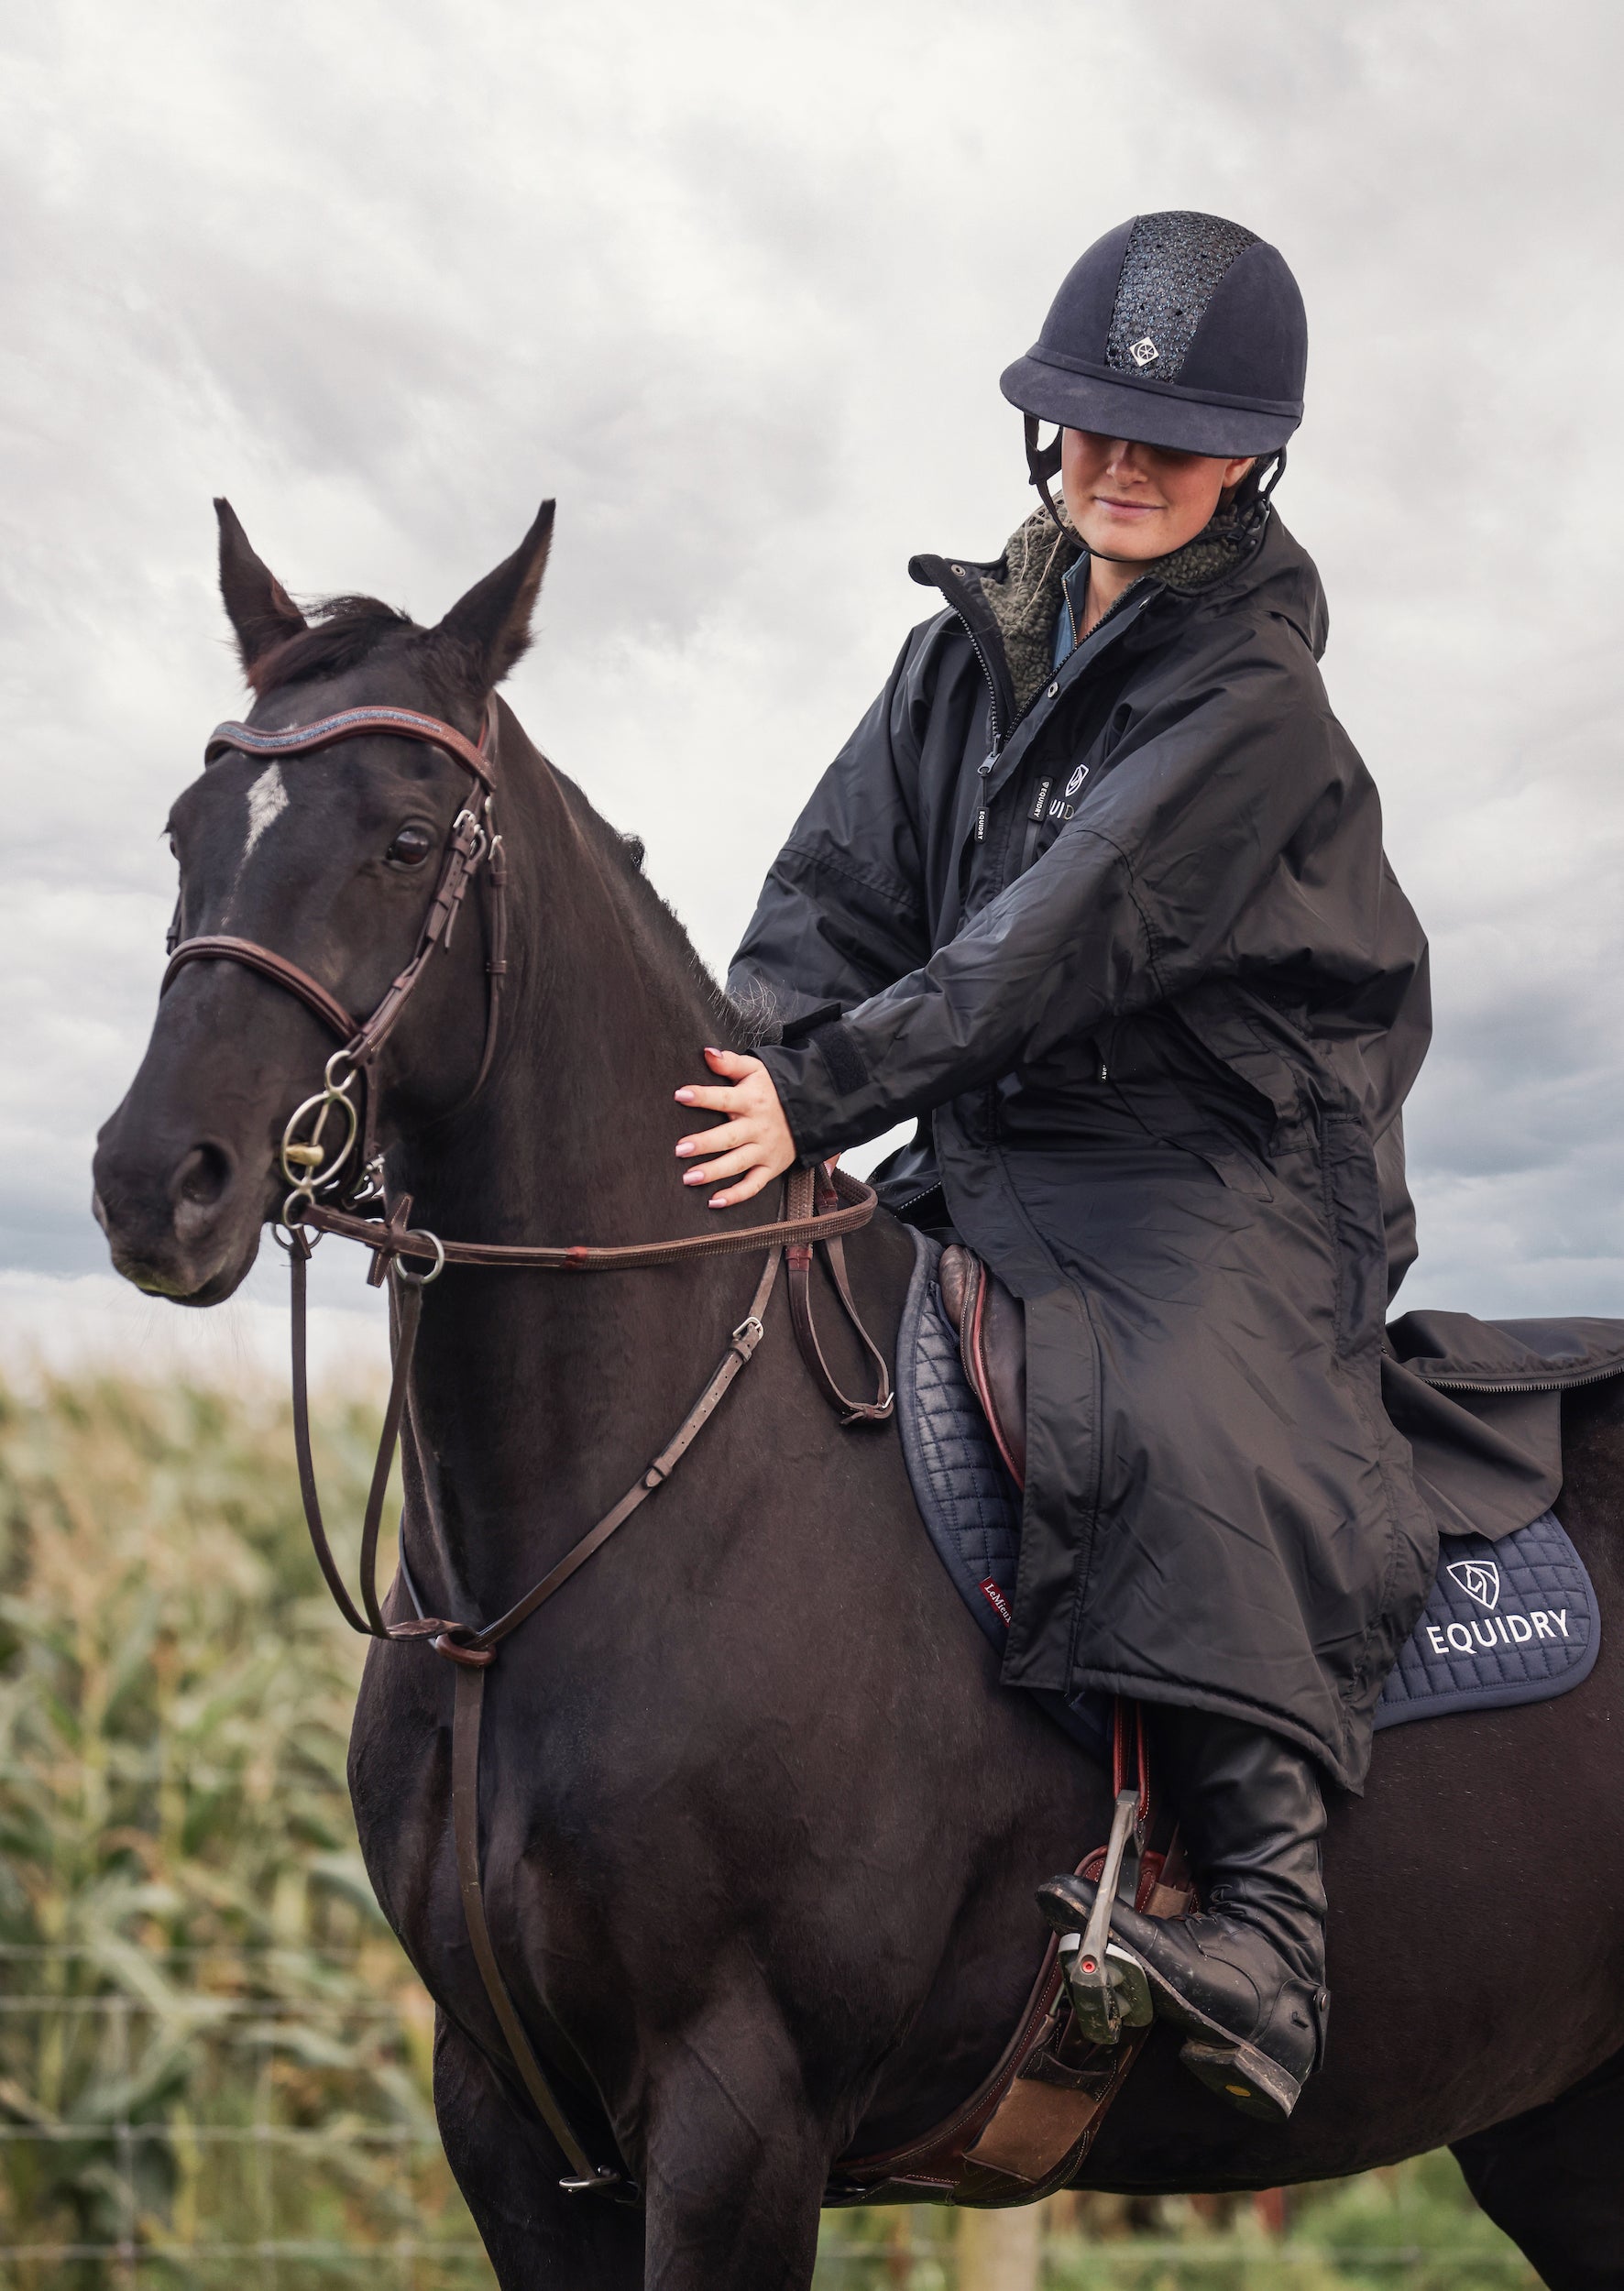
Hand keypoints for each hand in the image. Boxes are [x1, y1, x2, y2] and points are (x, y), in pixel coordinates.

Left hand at [674, 1047, 796, 1207]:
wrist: (811, 1108)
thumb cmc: (774, 1088)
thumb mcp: (756, 1069)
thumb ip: (730, 1063)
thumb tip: (706, 1052)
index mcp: (751, 1101)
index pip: (724, 1098)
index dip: (703, 1096)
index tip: (680, 1095)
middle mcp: (757, 1128)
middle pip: (728, 1137)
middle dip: (704, 1143)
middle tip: (679, 1149)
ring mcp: (764, 1150)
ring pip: (737, 1164)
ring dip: (713, 1172)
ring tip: (688, 1178)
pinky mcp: (770, 1167)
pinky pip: (753, 1185)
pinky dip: (735, 1195)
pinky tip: (713, 1201)